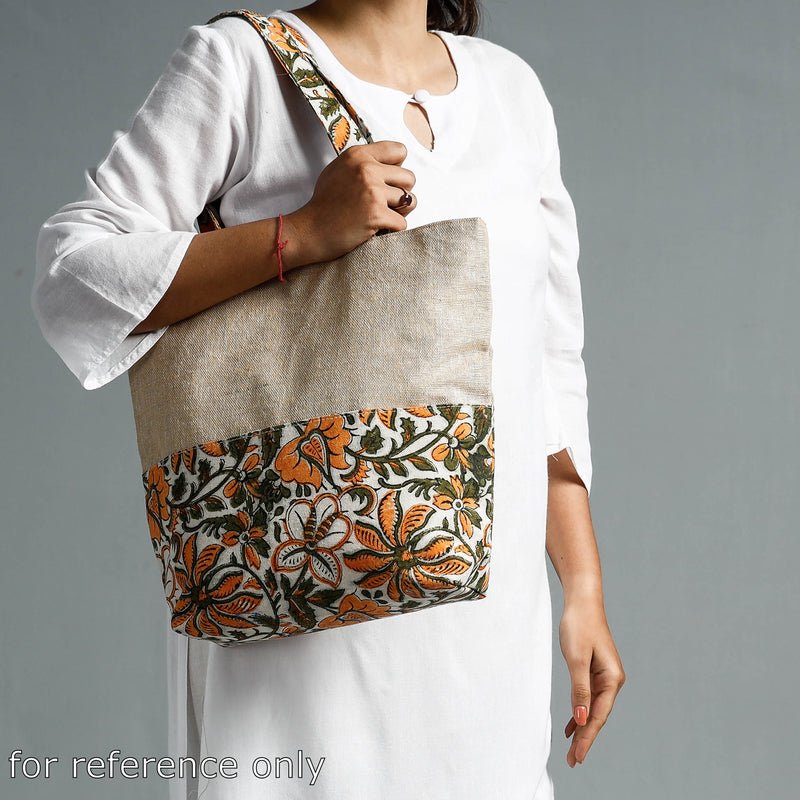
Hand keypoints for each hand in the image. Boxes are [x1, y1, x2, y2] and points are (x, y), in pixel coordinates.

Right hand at [286, 140, 416, 265]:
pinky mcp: (376, 214)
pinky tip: (376, 230)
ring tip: (382, 217)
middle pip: (409, 178)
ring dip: (400, 212)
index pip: (399, 151)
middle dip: (401, 193)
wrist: (309, 231)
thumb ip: (362, 164)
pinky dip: (392, 230)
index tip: (388, 181)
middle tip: (385, 204)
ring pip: (410, 200)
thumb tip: (389, 165)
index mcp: (358, 155)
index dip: (398, 168)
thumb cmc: (324, 205)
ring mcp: (372, 192)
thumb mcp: (338, 171)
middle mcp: (367, 169)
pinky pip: (402, 223)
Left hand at [559, 596, 625, 766]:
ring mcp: (605, 676)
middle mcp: (612, 680)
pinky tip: (573, 726)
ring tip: (572, 751)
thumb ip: (579, 689)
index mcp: (612, 678)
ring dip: (582, 728)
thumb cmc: (579, 626)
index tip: (577, 757)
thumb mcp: (576, 658)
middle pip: (598, 715)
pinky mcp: (595, 671)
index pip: (599, 715)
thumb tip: (582, 719)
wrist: (582, 602)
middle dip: (585, 738)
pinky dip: (580, 712)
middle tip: (573, 761)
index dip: (587, 738)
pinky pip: (588, 698)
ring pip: (593, 708)